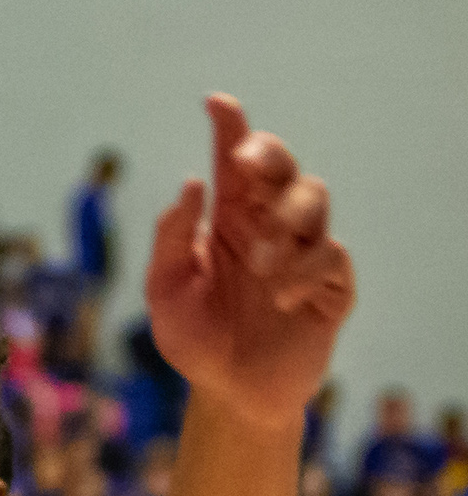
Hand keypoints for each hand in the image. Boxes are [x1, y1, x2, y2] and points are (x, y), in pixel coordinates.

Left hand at [146, 95, 354, 425]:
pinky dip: (304, 270)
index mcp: (227, 218)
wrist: (228, 392)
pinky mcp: (330, 287)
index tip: (216, 102)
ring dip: (283, 221)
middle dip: (267, 154)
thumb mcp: (165, 288)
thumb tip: (191, 185)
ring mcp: (301, 252)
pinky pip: (331, 257)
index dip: (230, 127)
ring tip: (256, 262)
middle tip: (243, 162)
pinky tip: (282, 298)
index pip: (233, 163)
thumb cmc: (193, 335)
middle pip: (281, 167)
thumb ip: (172, 238)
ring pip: (313, 199)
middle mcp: (266, 225)